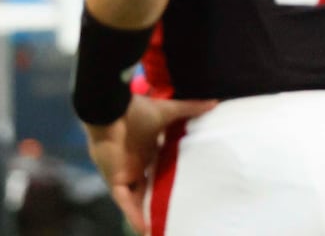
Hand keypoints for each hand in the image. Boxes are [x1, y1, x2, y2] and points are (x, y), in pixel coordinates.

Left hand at [84, 94, 218, 234]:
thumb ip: (189, 109)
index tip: (185, 189)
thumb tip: (214, 101)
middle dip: (159, 202)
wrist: (111, 112)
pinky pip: (126, 202)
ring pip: (138, 200)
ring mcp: (126, 174)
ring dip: (147, 214)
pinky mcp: (116, 181)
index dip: (170, 180)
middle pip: (149, 189)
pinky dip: (134, 215)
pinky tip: (145, 229)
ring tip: (161, 229)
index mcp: (148, 150)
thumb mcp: (167, 112)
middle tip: (177, 214)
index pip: (160, 170)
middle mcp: (137, 165)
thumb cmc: (136, 111)